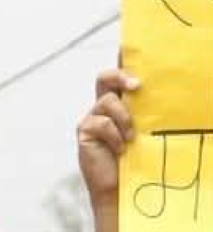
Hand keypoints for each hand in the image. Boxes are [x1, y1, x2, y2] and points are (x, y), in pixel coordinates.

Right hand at [77, 69, 139, 203]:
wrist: (118, 185)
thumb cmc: (134, 158)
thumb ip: (140, 110)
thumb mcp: (141, 129)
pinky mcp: (83, 131)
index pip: (119, 77)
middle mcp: (103, 106)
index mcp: (119, 103)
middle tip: (137, 86)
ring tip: (130, 138)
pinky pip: (100, 122)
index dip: (121, 58)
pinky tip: (119, 148)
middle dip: (120, 76)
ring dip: (123, 119)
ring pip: (107, 101)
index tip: (127, 45)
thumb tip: (148, 91)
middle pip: (104, 78)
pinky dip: (114, 135)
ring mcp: (91, 118)